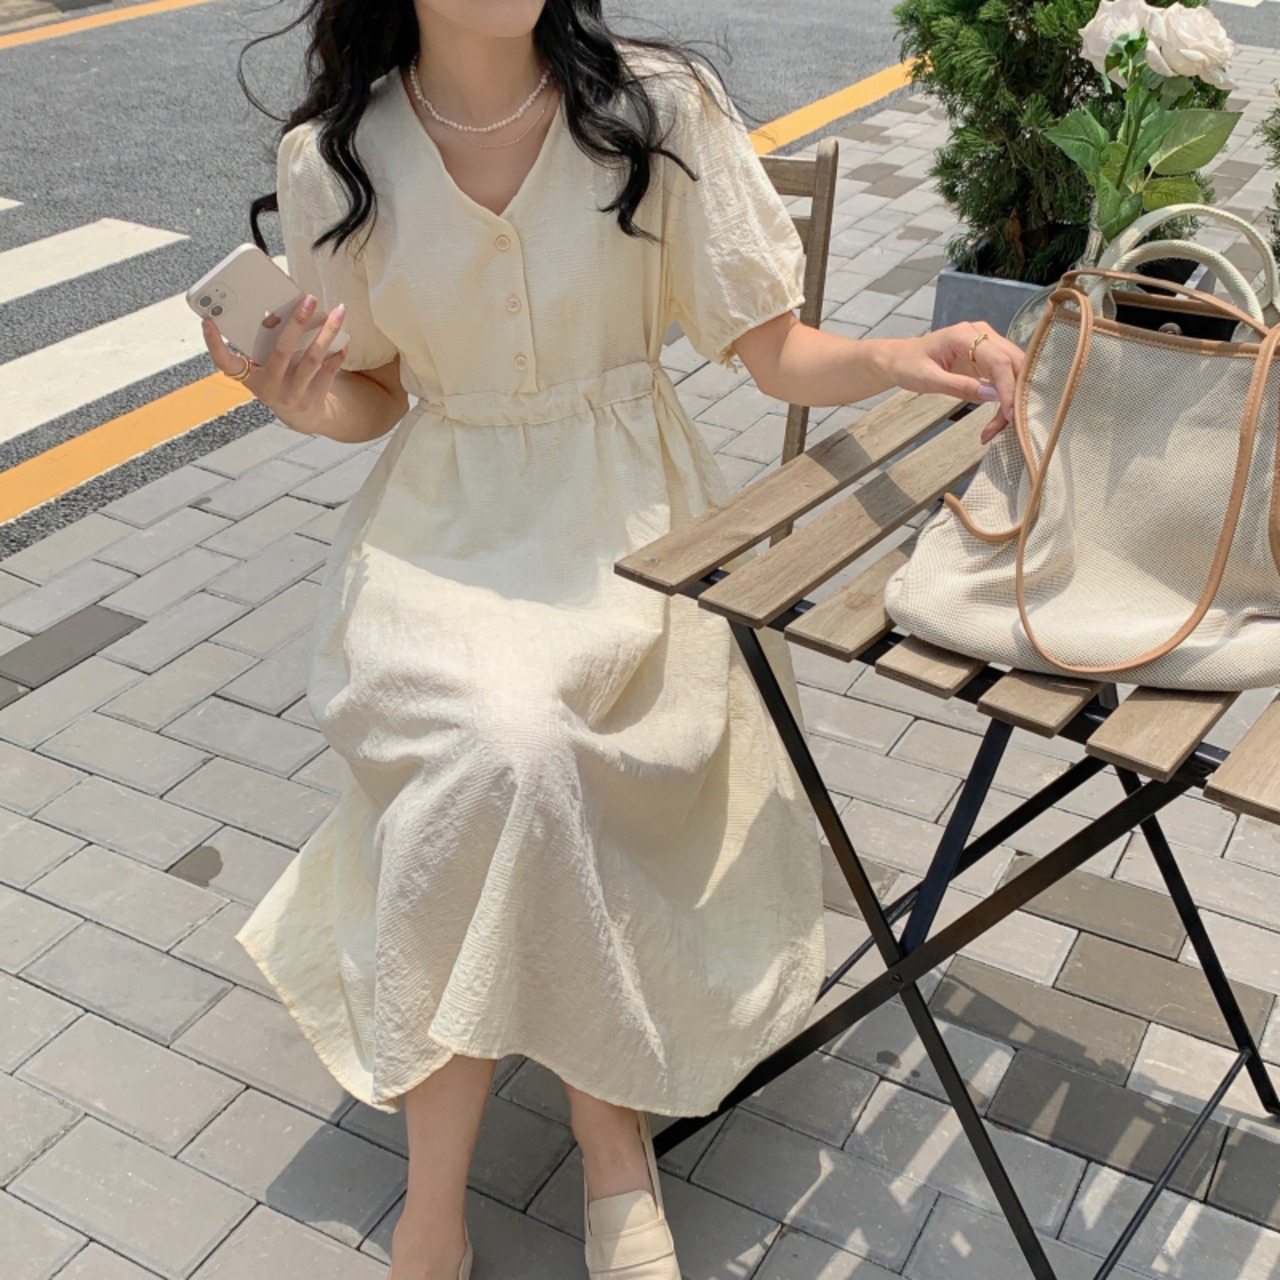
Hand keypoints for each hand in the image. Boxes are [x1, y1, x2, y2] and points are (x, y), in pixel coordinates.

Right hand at [201, 294, 348, 433]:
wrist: (300, 416)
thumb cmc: (278, 379)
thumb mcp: (263, 367)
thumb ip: (265, 344)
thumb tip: (286, 310)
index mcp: (249, 377)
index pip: (224, 363)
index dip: (213, 344)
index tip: (207, 321)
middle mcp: (268, 388)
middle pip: (281, 351)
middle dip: (296, 323)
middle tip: (308, 299)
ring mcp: (292, 396)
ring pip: (312, 359)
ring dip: (327, 333)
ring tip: (339, 311)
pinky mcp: (313, 400)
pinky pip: (328, 372)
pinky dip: (338, 353)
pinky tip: (345, 337)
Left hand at [881, 322, 1024, 442]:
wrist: (902, 358)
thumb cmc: (909, 364)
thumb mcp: (928, 379)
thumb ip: (959, 386)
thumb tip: (991, 395)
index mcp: (965, 334)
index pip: (999, 360)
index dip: (1008, 387)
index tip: (1010, 413)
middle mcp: (982, 334)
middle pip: (1013, 364)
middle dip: (1015, 396)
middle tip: (1006, 425)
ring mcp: (987, 344)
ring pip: (1014, 371)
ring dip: (1012, 399)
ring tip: (998, 426)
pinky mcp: (988, 358)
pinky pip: (1005, 376)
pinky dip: (1005, 397)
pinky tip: (998, 417)